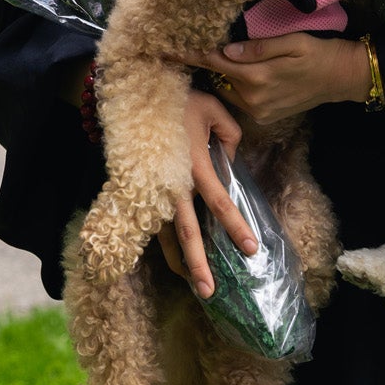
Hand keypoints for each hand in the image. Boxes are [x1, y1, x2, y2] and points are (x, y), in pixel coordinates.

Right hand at [157, 90, 257, 298]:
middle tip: (210, 292)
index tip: (251, 249)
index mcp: (193, 164)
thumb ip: (230, 135)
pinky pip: (153, 223)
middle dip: (198, 263)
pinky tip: (175, 260)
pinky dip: (164, 243)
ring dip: (179, 261)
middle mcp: (172, 184)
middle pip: (186, 231)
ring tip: (193, 286)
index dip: (234, 226)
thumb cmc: (176, 99)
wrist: (134, 92)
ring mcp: (152, 189)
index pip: (219, 201)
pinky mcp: (139, 189)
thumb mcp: (213, 108)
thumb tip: (231, 159)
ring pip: (165, 234)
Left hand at [176, 35, 370, 125]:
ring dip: (220, 76)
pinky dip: (234, 86)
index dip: (190, 55)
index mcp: (257, 78)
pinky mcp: (264, 116)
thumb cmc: (318, 53)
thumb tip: (226, 50)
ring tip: (210, 58)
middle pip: (218, 78)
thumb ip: (258, 47)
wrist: (341, 78)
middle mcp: (253, 99)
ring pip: (227, 90)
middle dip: (205, 64)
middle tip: (186, 48)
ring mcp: (258, 111)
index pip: (215, 63)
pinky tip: (237, 74)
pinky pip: (239, 99)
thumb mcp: (291, 42)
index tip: (166, 50)